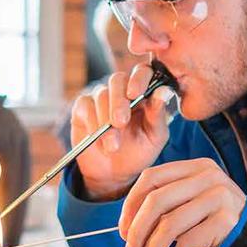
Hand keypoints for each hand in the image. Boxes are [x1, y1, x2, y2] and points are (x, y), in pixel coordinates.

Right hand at [71, 64, 174, 200]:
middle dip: (118, 102)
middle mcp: (122, 90)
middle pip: (117, 80)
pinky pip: (85, 105)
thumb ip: (159, 115)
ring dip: (105, 122)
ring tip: (112, 146)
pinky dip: (92, 123)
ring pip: (101, 95)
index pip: (143, 72)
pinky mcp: (84, 107)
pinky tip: (97, 139)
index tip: (135, 94)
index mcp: (144, 92)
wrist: (114, 174)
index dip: (138, 78)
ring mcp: (101, 97)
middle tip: (119, 123)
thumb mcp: (155, 137)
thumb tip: (163, 91)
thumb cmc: (139, 152)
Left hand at [118, 158, 246, 246]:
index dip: (131, 204)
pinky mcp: (227, 220)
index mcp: (194, 167)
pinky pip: (189, 241)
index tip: (122, 230)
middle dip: (137, 230)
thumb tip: (126, 227)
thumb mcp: (190, 203)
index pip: (151, 177)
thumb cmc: (214, 222)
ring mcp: (220, 197)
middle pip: (156, 200)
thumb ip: (165, 204)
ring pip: (170, 224)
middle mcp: (208, 177)